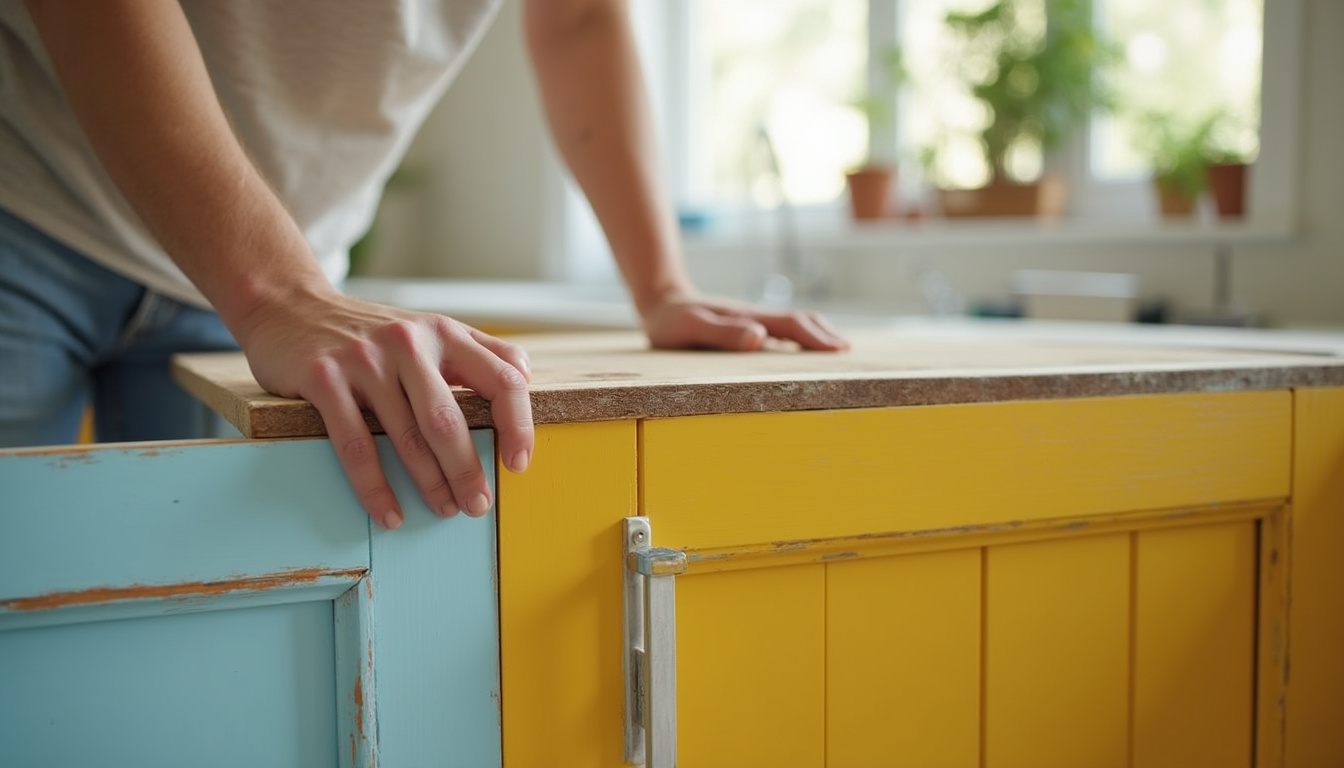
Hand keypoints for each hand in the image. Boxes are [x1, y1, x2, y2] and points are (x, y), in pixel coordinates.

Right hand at [236, 288, 533, 529]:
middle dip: (467, 471)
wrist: (289, 305)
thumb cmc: (370, 331)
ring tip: (444, 510)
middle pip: (449, 420)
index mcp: (444, 333)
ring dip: (429, 484)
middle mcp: (409, 343)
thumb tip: (524, 377)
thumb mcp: (428, 328)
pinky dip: (375, 487)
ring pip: (406, 437)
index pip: (502, 378)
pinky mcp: (324, 378)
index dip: (518, 425)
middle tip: (478, 506)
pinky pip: (356, 445)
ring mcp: (365, 360)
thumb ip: (477, 349)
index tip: (518, 464)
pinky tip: (390, 513)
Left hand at [640, 291, 849, 351]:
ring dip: (814, 335)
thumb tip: (760, 338)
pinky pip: (778, 334)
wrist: (660, 301)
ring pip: (791, 326)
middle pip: (799, 322)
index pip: (791, 326)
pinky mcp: (743, 329)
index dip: (817, 337)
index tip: (840, 349)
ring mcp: (751, 322)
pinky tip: (800, 351)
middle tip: (848, 351)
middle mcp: (755, 318)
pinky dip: (798, 339)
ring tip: (835, 349)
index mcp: (748, 318)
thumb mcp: (692, 327)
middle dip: (824, 335)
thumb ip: (723, 333)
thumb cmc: (671, 320)